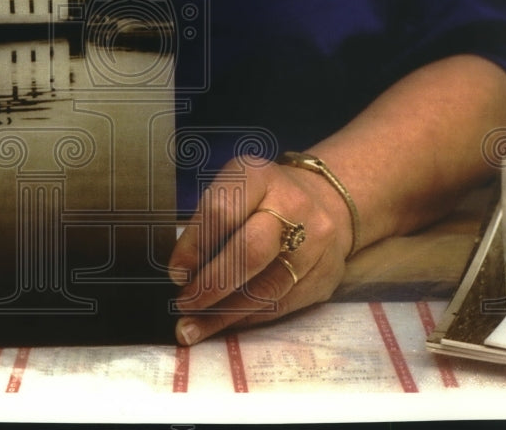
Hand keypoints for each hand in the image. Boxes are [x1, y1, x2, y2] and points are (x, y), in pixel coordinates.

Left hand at [167, 154, 352, 345]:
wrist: (329, 201)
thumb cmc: (264, 198)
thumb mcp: (236, 190)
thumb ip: (210, 222)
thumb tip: (181, 273)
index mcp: (260, 176)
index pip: (222, 212)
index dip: (195, 247)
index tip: (176, 273)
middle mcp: (293, 205)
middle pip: (250, 251)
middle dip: (211, 284)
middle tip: (184, 303)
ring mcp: (316, 242)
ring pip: (267, 288)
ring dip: (224, 313)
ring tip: (192, 328)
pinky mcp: (327, 275)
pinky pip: (282, 305)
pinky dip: (247, 318)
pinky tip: (224, 323)